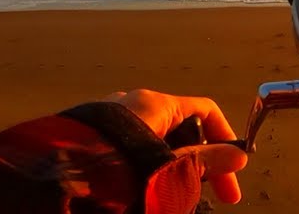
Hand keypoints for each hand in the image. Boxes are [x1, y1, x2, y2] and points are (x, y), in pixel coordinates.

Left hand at [103, 89, 247, 203]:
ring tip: (167, 197)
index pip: (205, 111)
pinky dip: (143, 167)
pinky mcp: (92, 138)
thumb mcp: (173, 169)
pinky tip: (139, 190)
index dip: (224, 140)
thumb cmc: (122, 171)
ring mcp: (110, 119)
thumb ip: (206, 161)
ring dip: (169, 168)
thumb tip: (238, 155)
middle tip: (200, 193)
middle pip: (180, 128)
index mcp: (156, 103)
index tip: (230, 177)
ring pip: (154, 142)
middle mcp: (132, 103)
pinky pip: (128, 148)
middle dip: (196, 161)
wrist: (60, 182)